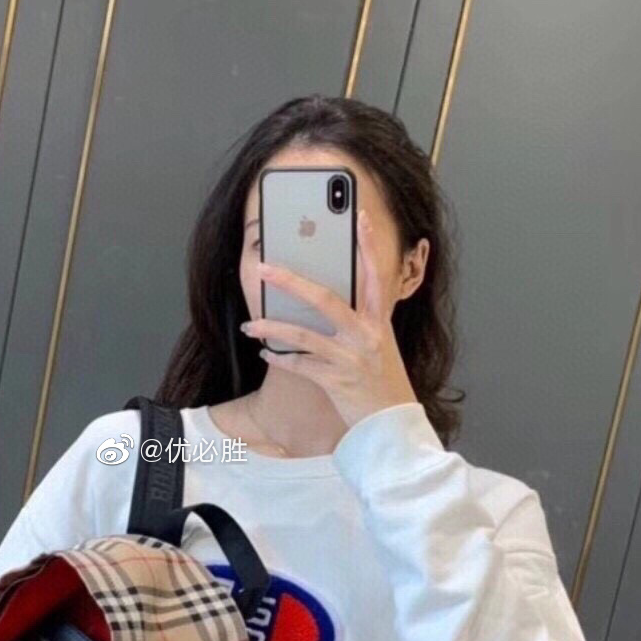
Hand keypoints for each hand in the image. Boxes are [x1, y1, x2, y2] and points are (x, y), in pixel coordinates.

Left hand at [239, 206, 417, 432]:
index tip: (361, 217)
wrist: (392, 423)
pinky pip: (299, 365)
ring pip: (302, 335)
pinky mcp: (336, 380)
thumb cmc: (383, 380)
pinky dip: (279, 359)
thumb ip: (363, 319)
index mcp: (379, 321)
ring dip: (271, 328)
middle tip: (265, 268)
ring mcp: (350, 358)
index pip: (375, 275)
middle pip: (325, 299)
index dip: (368, 245)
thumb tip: (332, 298)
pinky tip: (265, 353)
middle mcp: (366, 335)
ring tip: (249, 325)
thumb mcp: (380, 344)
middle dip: (291, 282)